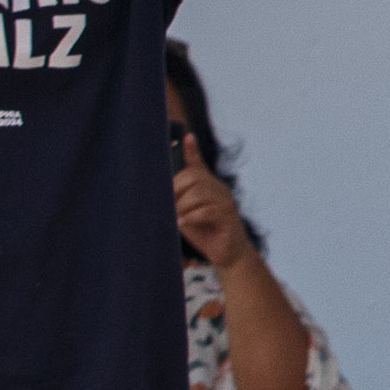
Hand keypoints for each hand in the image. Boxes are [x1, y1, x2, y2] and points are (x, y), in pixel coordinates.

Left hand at [174, 134, 254, 269]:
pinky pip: (206, 210)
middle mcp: (218, 188)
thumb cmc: (204, 232)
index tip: (186, 136)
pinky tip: (183, 223)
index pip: (198, 164)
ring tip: (177, 218)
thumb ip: (177, 201)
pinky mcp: (228, 215)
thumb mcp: (185, 214)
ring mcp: (225, 200)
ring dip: (182, 207)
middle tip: (168, 206)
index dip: (191, 150)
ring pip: (199, 194)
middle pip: (193, 177)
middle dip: (176, 190)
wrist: (227, 254)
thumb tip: (161, 193)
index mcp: (207, 185)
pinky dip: (191, 217)